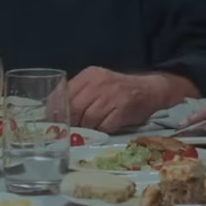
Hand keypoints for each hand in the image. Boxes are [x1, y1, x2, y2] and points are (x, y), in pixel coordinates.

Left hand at [68, 67, 194, 131]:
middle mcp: (99, 82)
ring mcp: (112, 95)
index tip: (56, 121)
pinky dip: (102, 130)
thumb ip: (77, 93)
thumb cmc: (119, 89)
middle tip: (72, 129)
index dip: (57, 111)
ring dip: (87, 128)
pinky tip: (106, 126)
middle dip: (72, 122)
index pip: (64, 94)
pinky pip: (104, 126)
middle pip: (74, 108)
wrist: (150, 89)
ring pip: (88, 119)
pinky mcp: (123, 109)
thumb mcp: (96, 83)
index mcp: (90, 75)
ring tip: (92, 127)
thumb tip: (55, 112)